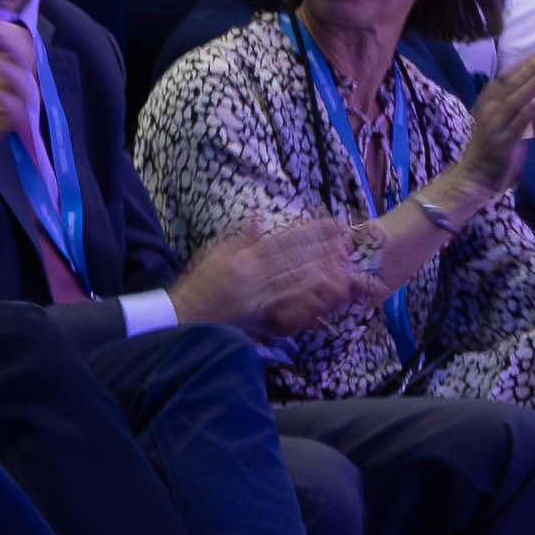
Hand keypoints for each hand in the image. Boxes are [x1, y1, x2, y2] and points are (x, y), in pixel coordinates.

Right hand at [169, 217, 373, 338]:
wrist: (187, 315)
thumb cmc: (200, 282)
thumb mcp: (215, 251)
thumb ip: (241, 236)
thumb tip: (259, 216)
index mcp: (245, 258)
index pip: (284, 241)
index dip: (310, 232)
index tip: (331, 223)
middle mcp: (255, 276)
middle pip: (296, 259)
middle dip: (322, 248)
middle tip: (347, 239)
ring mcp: (261, 298)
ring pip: (297, 281)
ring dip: (321, 270)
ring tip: (343, 260)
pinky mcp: (263, 318)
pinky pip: (291, 307)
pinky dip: (310, 300)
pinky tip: (327, 292)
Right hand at [445, 51, 534, 211]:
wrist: (472, 179)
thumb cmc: (491, 155)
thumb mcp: (507, 132)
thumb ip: (525, 123)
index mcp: (487, 105)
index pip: (504, 80)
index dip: (520, 66)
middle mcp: (488, 111)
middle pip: (509, 84)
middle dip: (528, 68)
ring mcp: (494, 125)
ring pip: (513, 99)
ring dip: (530, 83)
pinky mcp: (501, 141)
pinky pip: (516, 124)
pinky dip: (527, 112)